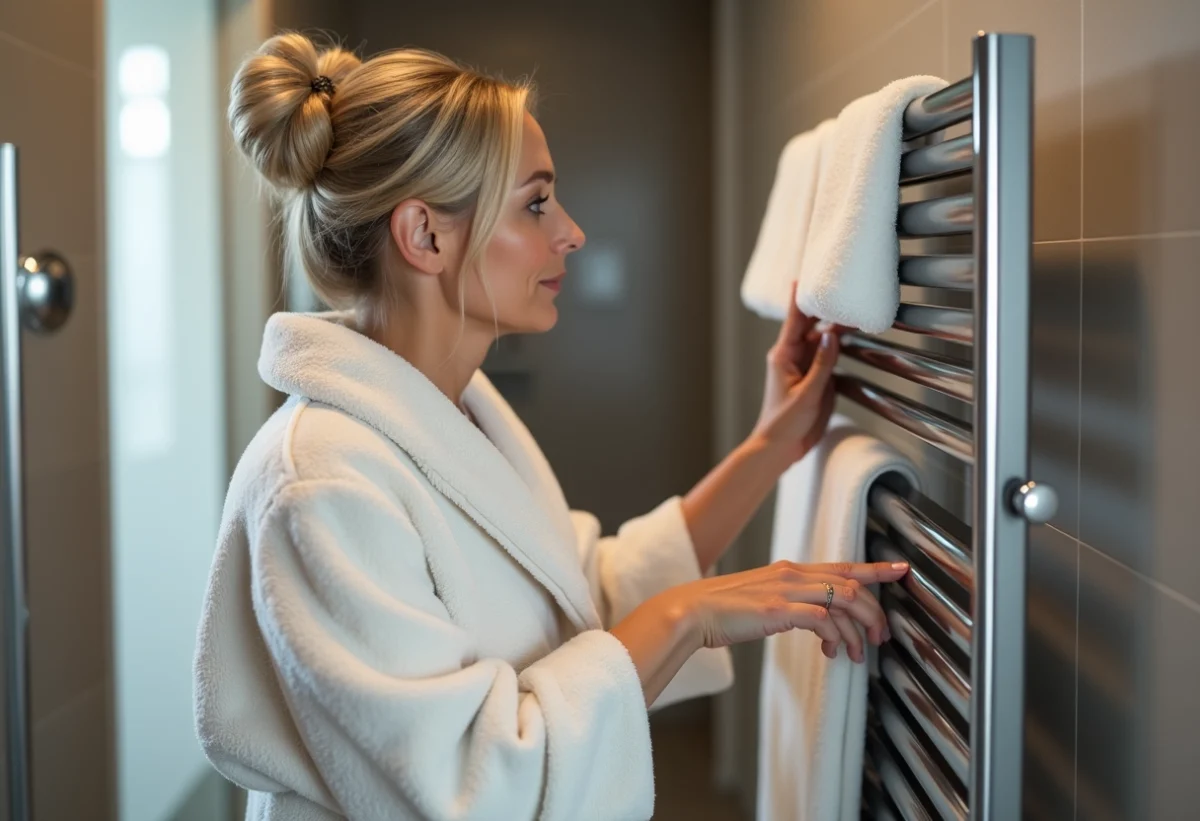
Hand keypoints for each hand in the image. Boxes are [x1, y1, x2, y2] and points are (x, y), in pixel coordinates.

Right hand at [663, 559, 909, 661]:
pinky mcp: (778, 610)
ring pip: (843, 600)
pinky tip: (832, 651)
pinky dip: (835, 637)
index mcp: (789, 569)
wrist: (691, 611)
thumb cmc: (722, 609)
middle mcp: (791, 574)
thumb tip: (814, 618)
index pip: (842, 565)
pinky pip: (822, 620)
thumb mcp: (762, 598)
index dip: (874, 569)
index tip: (901, 570)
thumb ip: (790, 601)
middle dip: (874, 611)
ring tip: (858, 653)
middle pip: (850, 583)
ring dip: (858, 630)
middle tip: (880, 636)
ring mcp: (785, 590)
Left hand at [752, 281, 846, 465]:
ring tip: (852, 306)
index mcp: (783, 356)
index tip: (803, 276)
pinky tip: (851, 334)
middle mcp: (793, 357)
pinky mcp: (816, 378)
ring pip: (822, 340)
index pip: (793, 320)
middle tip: (842, 288)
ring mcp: (805, 367)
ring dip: (836, 325)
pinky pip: (828, 356)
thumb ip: (821, 365)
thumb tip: (830, 336)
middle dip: (825, 308)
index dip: (799, 298)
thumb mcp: (806, 393)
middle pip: (811, 326)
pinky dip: (839, 345)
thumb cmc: (783, 423)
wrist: (781, 447)